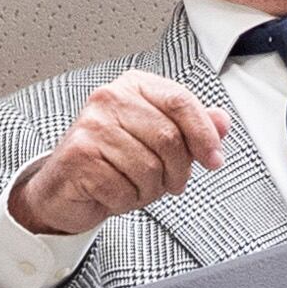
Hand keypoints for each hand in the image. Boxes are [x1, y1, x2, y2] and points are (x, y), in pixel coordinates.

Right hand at [8, 69, 229, 235]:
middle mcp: (109, 99)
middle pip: (169, 138)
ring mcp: (91, 126)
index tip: (213, 159)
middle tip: (169, 182)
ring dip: (148, 190)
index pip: (181, 101)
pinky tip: (114, 193)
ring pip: (148, 168)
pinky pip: (123, 188)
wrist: (64, 187)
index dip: (204, 135)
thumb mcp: (156, 141)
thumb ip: (190, 128)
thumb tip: (221, 121)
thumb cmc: (111, 160)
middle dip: (177, 171)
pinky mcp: (78, 156)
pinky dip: (125, 200)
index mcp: (133, 86)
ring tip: (133, 186)